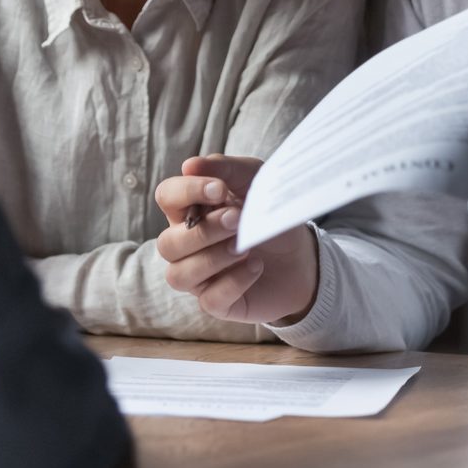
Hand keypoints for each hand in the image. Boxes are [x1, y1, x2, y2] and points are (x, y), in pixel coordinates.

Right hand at [155, 155, 318, 324]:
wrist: (301, 254)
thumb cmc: (267, 213)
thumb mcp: (254, 181)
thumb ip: (225, 169)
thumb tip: (189, 165)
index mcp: (190, 210)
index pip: (166, 197)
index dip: (186, 192)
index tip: (219, 189)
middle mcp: (186, 244)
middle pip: (167, 243)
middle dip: (203, 232)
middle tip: (237, 220)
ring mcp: (199, 276)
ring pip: (179, 275)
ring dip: (212, 259)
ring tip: (245, 246)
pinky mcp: (216, 302)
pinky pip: (209, 300)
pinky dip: (234, 282)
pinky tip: (255, 267)